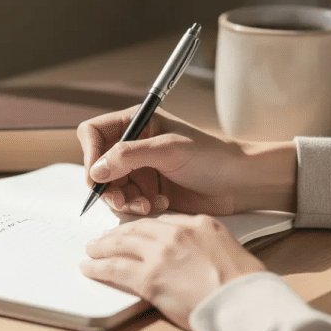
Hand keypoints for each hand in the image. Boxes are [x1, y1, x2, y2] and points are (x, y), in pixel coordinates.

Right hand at [76, 106, 296, 215]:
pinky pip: (128, 203)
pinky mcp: (149, 191)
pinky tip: (159, 205)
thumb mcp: (168, 150)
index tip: (98, 175)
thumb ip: (128, 156)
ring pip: (111, 188)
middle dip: (108, 185)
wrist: (240, 183)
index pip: (93, 134)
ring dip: (124, 200)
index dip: (90, 154)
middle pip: (98, 166)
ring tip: (146, 205)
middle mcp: (134, 145)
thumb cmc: (212, 156)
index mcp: (137, 123)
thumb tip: (96, 170)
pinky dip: (138, 207)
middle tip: (122, 200)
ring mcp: (141, 169)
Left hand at [80, 213, 265, 330]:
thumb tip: (200, 258)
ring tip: (92, 249)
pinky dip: (98, 267)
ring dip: (103, 246)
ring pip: (122, 244)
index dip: (146, 228)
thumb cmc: (246, 286)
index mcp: (201, 224)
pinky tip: (88, 267)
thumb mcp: (232, 252)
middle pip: (140, 228)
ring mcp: (161, 253)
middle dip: (119, 233)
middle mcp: (178, 233)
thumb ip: (210, 248)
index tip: (137, 232)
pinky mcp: (149, 277)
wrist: (243, 302)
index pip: (165, 221)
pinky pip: (115, 268)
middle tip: (107, 238)